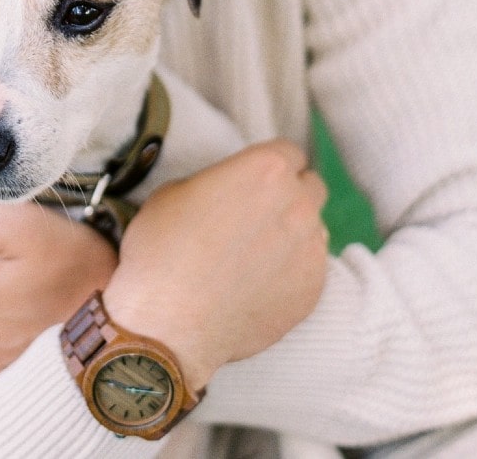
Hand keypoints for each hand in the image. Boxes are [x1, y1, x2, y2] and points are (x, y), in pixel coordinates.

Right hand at [103, 140, 328, 390]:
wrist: (169, 324)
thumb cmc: (162, 252)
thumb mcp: (174, 192)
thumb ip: (218, 182)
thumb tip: (230, 193)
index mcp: (266, 170)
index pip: (288, 152)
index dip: (268, 165)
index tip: (254, 181)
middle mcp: (299, 204)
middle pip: (310, 187)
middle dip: (289, 195)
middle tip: (256, 215)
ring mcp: (311, 250)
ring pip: (313, 228)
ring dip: (292, 233)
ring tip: (255, 255)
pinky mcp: (313, 290)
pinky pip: (311, 269)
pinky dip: (291, 272)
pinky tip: (258, 284)